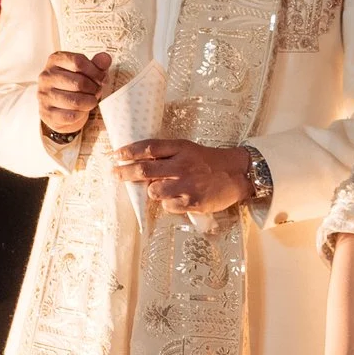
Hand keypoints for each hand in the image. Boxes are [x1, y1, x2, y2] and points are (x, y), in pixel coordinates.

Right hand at [38, 50, 112, 135]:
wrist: (58, 108)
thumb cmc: (73, 86)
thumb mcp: (86, 71)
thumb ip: (97, 64)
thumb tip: (105, 58)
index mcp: (55, 60)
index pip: (78, 61)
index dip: (95, 71)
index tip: (102, 78)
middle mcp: (46, 76)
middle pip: (79, 82)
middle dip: (94, 89)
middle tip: (96, 91)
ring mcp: (44, 95)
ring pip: (76, 101)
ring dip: (89, 102)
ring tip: (91, 101)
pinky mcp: (47, 113)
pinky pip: (72, 116)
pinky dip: (81, 114)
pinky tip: (81, 110)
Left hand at [115, 139, 254, 214]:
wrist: (238, 173)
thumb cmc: (209, 162)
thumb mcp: (188, 150)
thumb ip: (166, 155)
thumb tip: (138, 163)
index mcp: (181, 149)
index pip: (149, 148)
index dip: (129, 151)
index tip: (116, 155)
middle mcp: (182, 165)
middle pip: (144, 170)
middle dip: (124, 173)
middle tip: (115, 174)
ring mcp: (187, 184)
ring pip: (153, 191)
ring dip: (152, 192)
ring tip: (162, 189)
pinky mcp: (193, 201)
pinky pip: (168, 206)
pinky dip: (168, 204)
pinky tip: (178, 199)